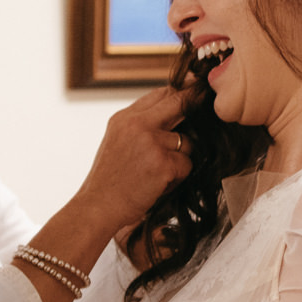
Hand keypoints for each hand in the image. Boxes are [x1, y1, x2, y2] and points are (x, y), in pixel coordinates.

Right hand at [76, 86, 195, 234]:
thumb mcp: (117, 141)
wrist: (97, 208)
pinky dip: (177, 178)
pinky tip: (158, 185)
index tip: (194, 95)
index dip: (181, 94)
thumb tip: (172, 113)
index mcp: (124, 118)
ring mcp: (151, 143)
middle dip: (195, 107)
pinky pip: (186, 164)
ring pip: (186, 141)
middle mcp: (137, 125)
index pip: (161, 94)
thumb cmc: (108, 181)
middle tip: (205, 115)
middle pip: (179, 103)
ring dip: (179, 158)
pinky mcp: (163, 163)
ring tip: (158, 173)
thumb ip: (139, 126)